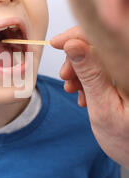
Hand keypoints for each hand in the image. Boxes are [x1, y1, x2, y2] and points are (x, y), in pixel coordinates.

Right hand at [50, 25, 128, 166]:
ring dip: (81, 71)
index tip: (56, 43)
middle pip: (100, 45)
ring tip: (73, 90)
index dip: (77, 36)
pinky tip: (85, 95)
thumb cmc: (128, 141)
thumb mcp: (103, 107)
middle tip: (65, 77)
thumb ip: (89, 74)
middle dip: (77, 58)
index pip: (104, 37)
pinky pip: (104, 69)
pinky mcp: (124, 80)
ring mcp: (126, 73)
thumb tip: (73, 45)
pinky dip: (89, 79)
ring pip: (99, 57)